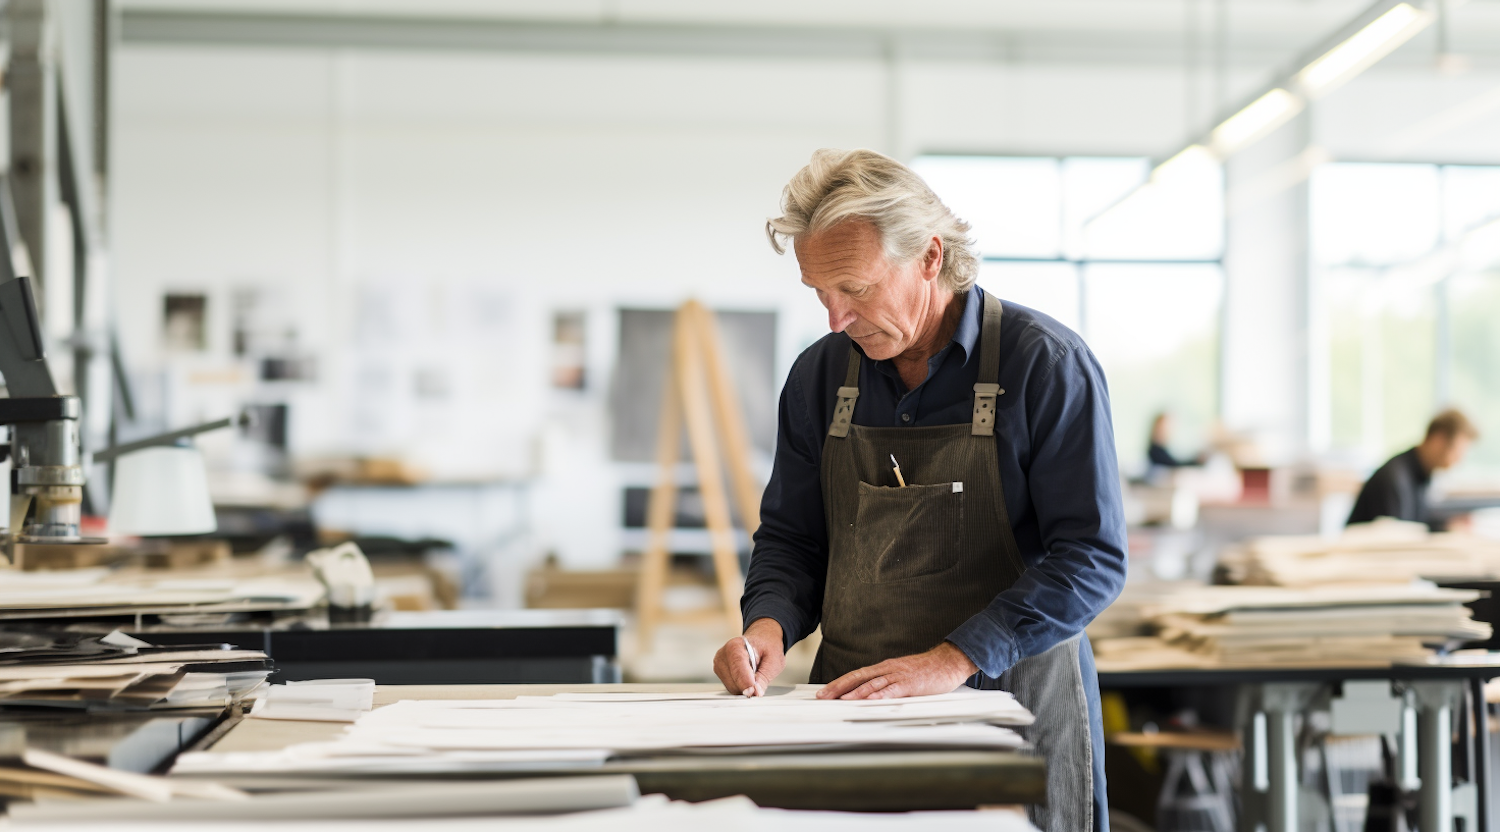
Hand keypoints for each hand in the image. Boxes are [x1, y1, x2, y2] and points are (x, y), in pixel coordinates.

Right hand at [713, 618, 785, 696]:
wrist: (762, 640)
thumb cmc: (767, 647)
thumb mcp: (774, 661)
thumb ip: (764, 678)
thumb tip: (756, 693)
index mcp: (735, 646)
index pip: (738, 670)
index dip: (746, 684)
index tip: (754, 693)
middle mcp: (723, 655)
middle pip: (734, 683)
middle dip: (749, 687)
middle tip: (761, 678)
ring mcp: (719, 664)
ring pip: (732, 688)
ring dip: (745, 687)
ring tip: (754, 673)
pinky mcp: (719, 672)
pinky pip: (731, 688)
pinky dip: (741, 686)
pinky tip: (747, 676)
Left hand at [816, 641, 977, 699]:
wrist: (949, 661)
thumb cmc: (928, 671)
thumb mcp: (903, 675)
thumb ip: (888, 684)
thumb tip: (872, 695)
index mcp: (885, 667)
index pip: (857, 675)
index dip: (839, 683)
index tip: (825, 691)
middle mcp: (888, 669)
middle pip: (858, 677)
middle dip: (839, 687)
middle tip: (823, 696)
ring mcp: (899, 675)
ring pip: (872, 683)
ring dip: (855, 692)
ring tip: (840, 699)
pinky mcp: (911, 683)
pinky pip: (893, 689)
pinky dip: (880, 695)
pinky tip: (869, 700)